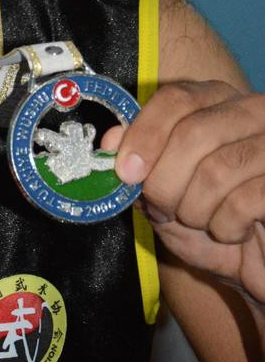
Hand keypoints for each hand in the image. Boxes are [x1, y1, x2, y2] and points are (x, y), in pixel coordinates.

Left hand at [105, 81, 264, 305]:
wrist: (256, 262)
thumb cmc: (210, 221)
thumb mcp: (164, 191)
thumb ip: (138, 161)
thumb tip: (111, 139)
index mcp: (218, 101)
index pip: (177, 98)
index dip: (145, 134)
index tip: (125, 172)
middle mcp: (253, 112)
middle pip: (192, 133)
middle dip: (164, 182)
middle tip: (162, 209)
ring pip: (216, 170)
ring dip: (194, 210)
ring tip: (200, 222)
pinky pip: (245, 202)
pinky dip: (226, 227)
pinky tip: (232, 232)